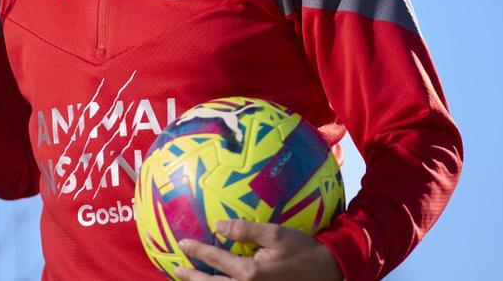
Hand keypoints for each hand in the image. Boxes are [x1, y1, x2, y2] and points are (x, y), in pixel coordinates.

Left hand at [175, 220, 341, 280]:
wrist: (327, 273)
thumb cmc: (302, 251)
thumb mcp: (276, 234)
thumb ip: (246, 230)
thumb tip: (218, 225)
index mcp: (250, 272)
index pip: (215, 260)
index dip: (197, 251)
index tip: (182, 244)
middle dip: (191, 277)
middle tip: (175, 269)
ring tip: (188, 279)